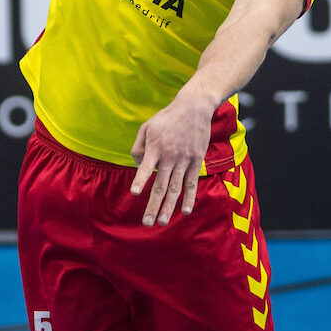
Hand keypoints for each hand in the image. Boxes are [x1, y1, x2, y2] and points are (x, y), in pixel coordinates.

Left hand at [129, 92, 213, 226]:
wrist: (194, 108)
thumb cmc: (166, 119)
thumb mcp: (146, 127)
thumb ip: (138, 147)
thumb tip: (138, 165)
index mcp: (155, 147)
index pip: (146, 167)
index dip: (140, 180)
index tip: (135, 193)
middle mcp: (169, 156)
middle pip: (161, 185)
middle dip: (153, 205)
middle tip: (147, 223)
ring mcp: (184, 159)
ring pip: (175, 188)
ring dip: (169, 207)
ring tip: (163, 222)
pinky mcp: (196, 161)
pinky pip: (191, 182)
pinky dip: (189, 198)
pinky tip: (185, 211)